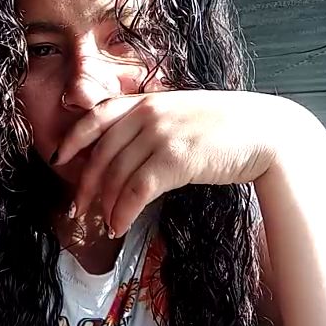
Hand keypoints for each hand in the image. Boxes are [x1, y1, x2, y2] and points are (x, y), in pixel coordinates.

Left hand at [54, 90, 302, 236]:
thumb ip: (153, 124)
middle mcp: (148, 114)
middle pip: (102, 154)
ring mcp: (161, 135)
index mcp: (148, 100)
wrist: (265, 132)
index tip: (60, 159)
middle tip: (79, 208)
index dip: (74, 139)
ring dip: (107, 205)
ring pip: (118, 176)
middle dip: (87, 185)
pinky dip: (124, 211)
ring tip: (107, 224)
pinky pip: (137, 191)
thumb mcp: (182, 113)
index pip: (97, 116)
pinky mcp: (175, 159)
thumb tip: (126, 155)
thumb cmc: (227, 127)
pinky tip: (121, 224)